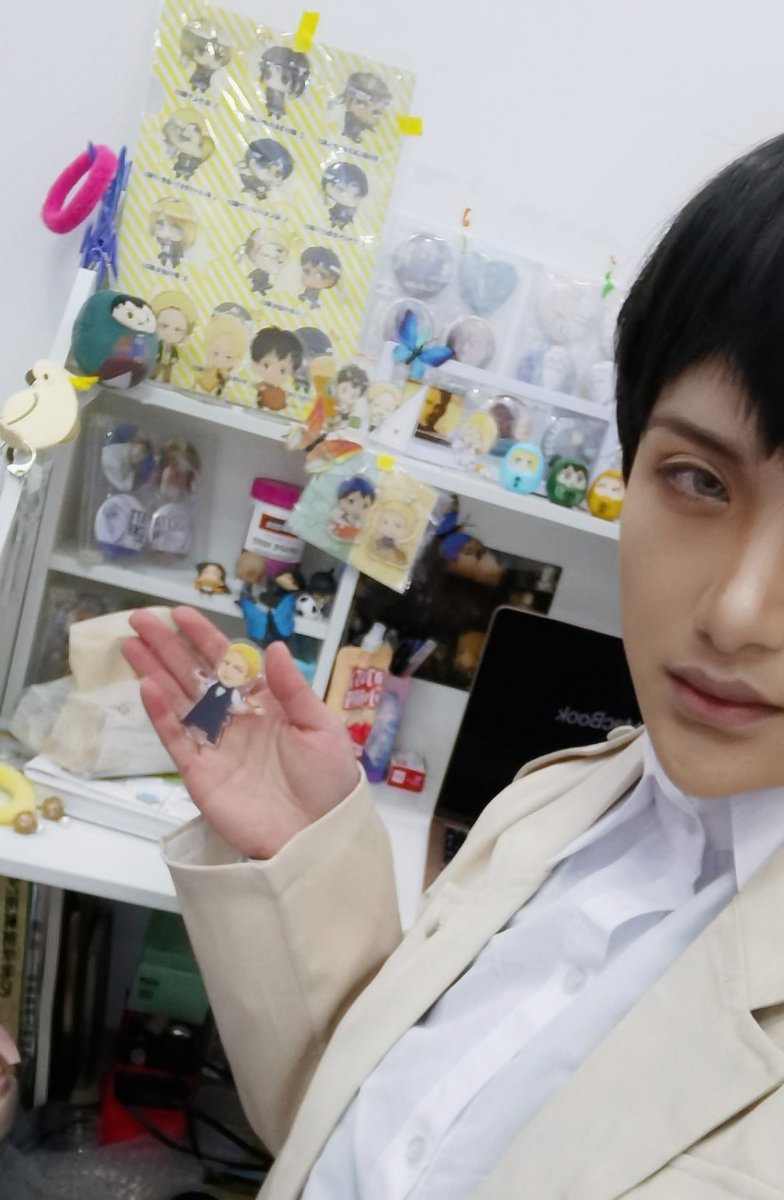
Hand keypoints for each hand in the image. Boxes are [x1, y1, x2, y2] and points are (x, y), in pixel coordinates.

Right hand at [123, 606, 358, 857]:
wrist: (316, 835)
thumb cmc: (328, 779)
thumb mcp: (320, 727)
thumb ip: (292, 688)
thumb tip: (273, 646)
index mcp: (265, 702)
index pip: (228, 662)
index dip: (203, 637)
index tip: (180, 613)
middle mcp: (234, 718)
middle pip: (194, 675)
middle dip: (167, 647)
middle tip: (139, 619)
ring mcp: (214, 745)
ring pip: (177, 701)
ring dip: (154, 672)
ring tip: (130, 644)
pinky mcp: (200, 773)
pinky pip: (176, 739)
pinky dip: (160, 714)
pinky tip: (145, 687)